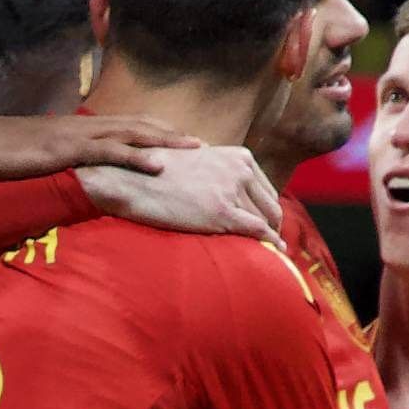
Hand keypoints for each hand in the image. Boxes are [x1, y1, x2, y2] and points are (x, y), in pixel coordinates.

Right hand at [0, 102, 229, 186]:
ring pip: (132, 134)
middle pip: (139, 125)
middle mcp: (86, 126)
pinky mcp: (68, 149)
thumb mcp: (44, 154)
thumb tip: (82, 169)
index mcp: (83, 127)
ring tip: (195, 148)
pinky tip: (158, 164)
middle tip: (205, 143)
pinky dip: (136, 157)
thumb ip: (67, 158)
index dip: (159, 130)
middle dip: (173, 133)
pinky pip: (108, 153)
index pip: (129, 125)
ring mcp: (79, 136)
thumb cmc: (7, 150)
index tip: (185, 140)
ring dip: (166, 140)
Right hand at [63, 133, 280, 242]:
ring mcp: (231, 190)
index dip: (267, 209)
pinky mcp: (222, 213)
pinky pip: (257, 230)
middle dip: (272, 224)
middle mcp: (239, 170)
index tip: (266, 224)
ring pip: (266, 219)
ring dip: (269, 236)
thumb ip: (218, 171)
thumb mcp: (197, 162)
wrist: (132, 179)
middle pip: (270, 204)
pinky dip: (269, 242)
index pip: (265, 188)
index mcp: (238, 156)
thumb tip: (224, 190)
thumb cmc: (157, 173)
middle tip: (269, 241)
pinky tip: (275, 252)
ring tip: (268, 251)